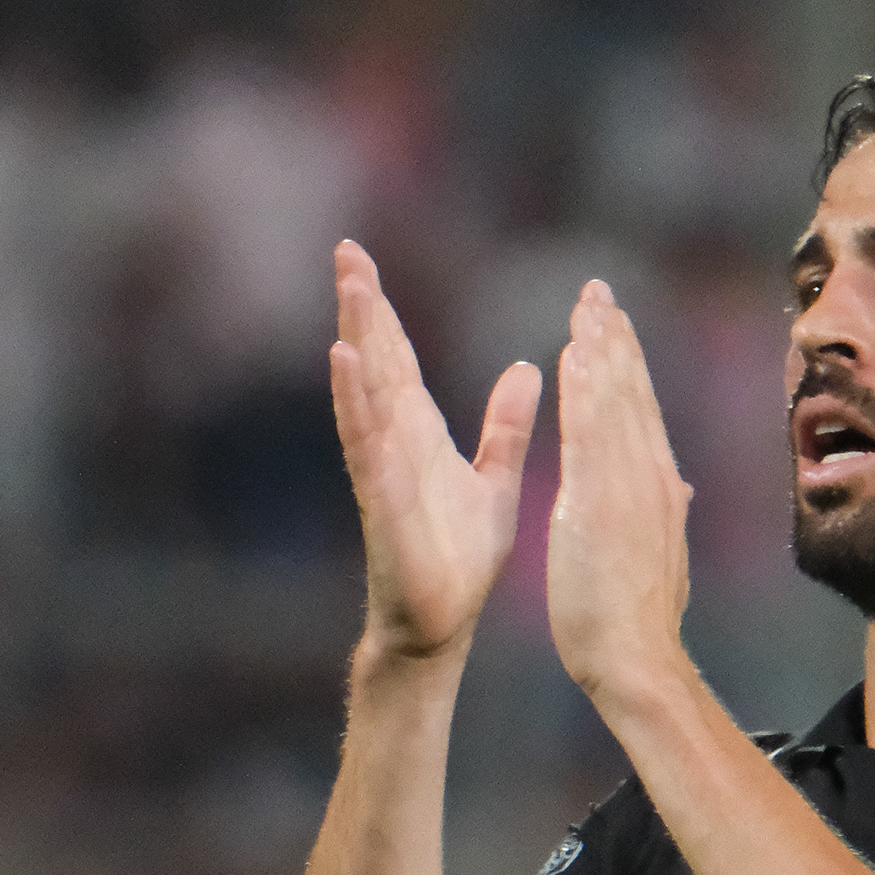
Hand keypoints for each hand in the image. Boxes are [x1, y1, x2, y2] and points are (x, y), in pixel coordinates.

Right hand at [329, 240, 540, 662]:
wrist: (442, 623)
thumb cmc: (460, 558)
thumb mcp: (496, 480)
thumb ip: (507, 427)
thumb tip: (529, 368)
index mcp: (420, 434)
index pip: (397, 357)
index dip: (381, 310)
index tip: (361, 258)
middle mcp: (394, 444)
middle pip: (375, 363)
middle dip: (361, 308)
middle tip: (345, 251)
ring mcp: (383, 472)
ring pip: (366, 397)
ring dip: (356, 346)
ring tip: (349, 295)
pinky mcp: (383, 505)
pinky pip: (368, 449)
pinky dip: (357, 408)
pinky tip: (347, 368)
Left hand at [544, 281, 694, 702]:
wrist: (636, 658)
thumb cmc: (636, 621)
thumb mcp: (657, 557)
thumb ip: (663, 517)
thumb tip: (679, 491)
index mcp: (657, 489)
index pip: (641, 414)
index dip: (628, 366)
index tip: (613, 325)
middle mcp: (650, 478)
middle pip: (633, 394)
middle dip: (616, 339)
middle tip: (599, 292)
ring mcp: (628, 486)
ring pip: (616, 402)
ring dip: (601, 348)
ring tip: (587, 304)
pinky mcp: (601, 500)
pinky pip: (592, 431)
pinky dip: (586, 388)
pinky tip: (573, 352)